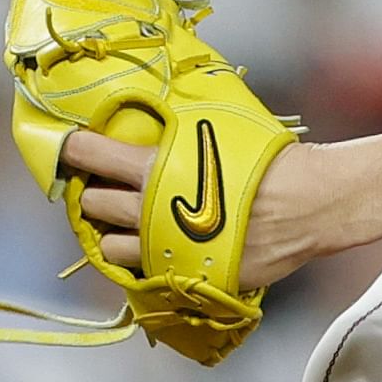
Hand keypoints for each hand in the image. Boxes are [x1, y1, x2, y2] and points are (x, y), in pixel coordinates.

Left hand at [61, 125, 381, 292]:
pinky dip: (141, 263)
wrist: (313, 204)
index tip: (69, 148)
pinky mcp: (186, 277)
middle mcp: (152, 212)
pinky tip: (152, 247)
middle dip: (92, 194)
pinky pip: (145, 277)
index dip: (74, 149)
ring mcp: (167, 251)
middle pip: (93, 206)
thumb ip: (179, 124)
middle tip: (101, 186)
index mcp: (156, 168)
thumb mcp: (220, 124)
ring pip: (109, 250)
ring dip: (111, 234)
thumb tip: (153, 103)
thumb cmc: (269, 156)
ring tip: (123, 222)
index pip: (90, 155)